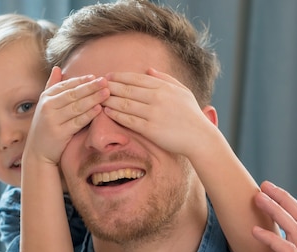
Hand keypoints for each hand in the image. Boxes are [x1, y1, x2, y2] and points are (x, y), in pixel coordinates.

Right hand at [24, 66, 108, 164]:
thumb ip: (51, 86)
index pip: (66, 85)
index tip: (95, 77)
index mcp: (46, 97)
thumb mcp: (45, 105)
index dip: (82, 80)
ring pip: (76, 107)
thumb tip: (57, 68)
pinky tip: (99, 109)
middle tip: (105, 81)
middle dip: (90, 87)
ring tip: (106, 93)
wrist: (37, 152)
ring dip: (93, 99)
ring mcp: (53, 120)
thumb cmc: (45, 127)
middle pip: (73, 94)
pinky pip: (77, 121)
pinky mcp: (59, 133)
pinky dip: (89, 115)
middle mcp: (48, 106)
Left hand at [102, 68, 220, 156]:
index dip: (119, 76)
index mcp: (164, 87)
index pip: (136, 78)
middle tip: (97, 86)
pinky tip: (107, 112)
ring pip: (125, 104)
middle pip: (127, 89)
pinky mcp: (151, 130)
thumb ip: (165, 79)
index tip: (107, 77)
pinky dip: (116, 115)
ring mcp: (154, 114)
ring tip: (99, 98)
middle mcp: (158, 98)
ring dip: (109, 100)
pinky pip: (128, 120)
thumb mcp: (182, 92)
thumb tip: (148, 69)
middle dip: (110, 87)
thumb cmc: (191, 115)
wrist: (199, 138)